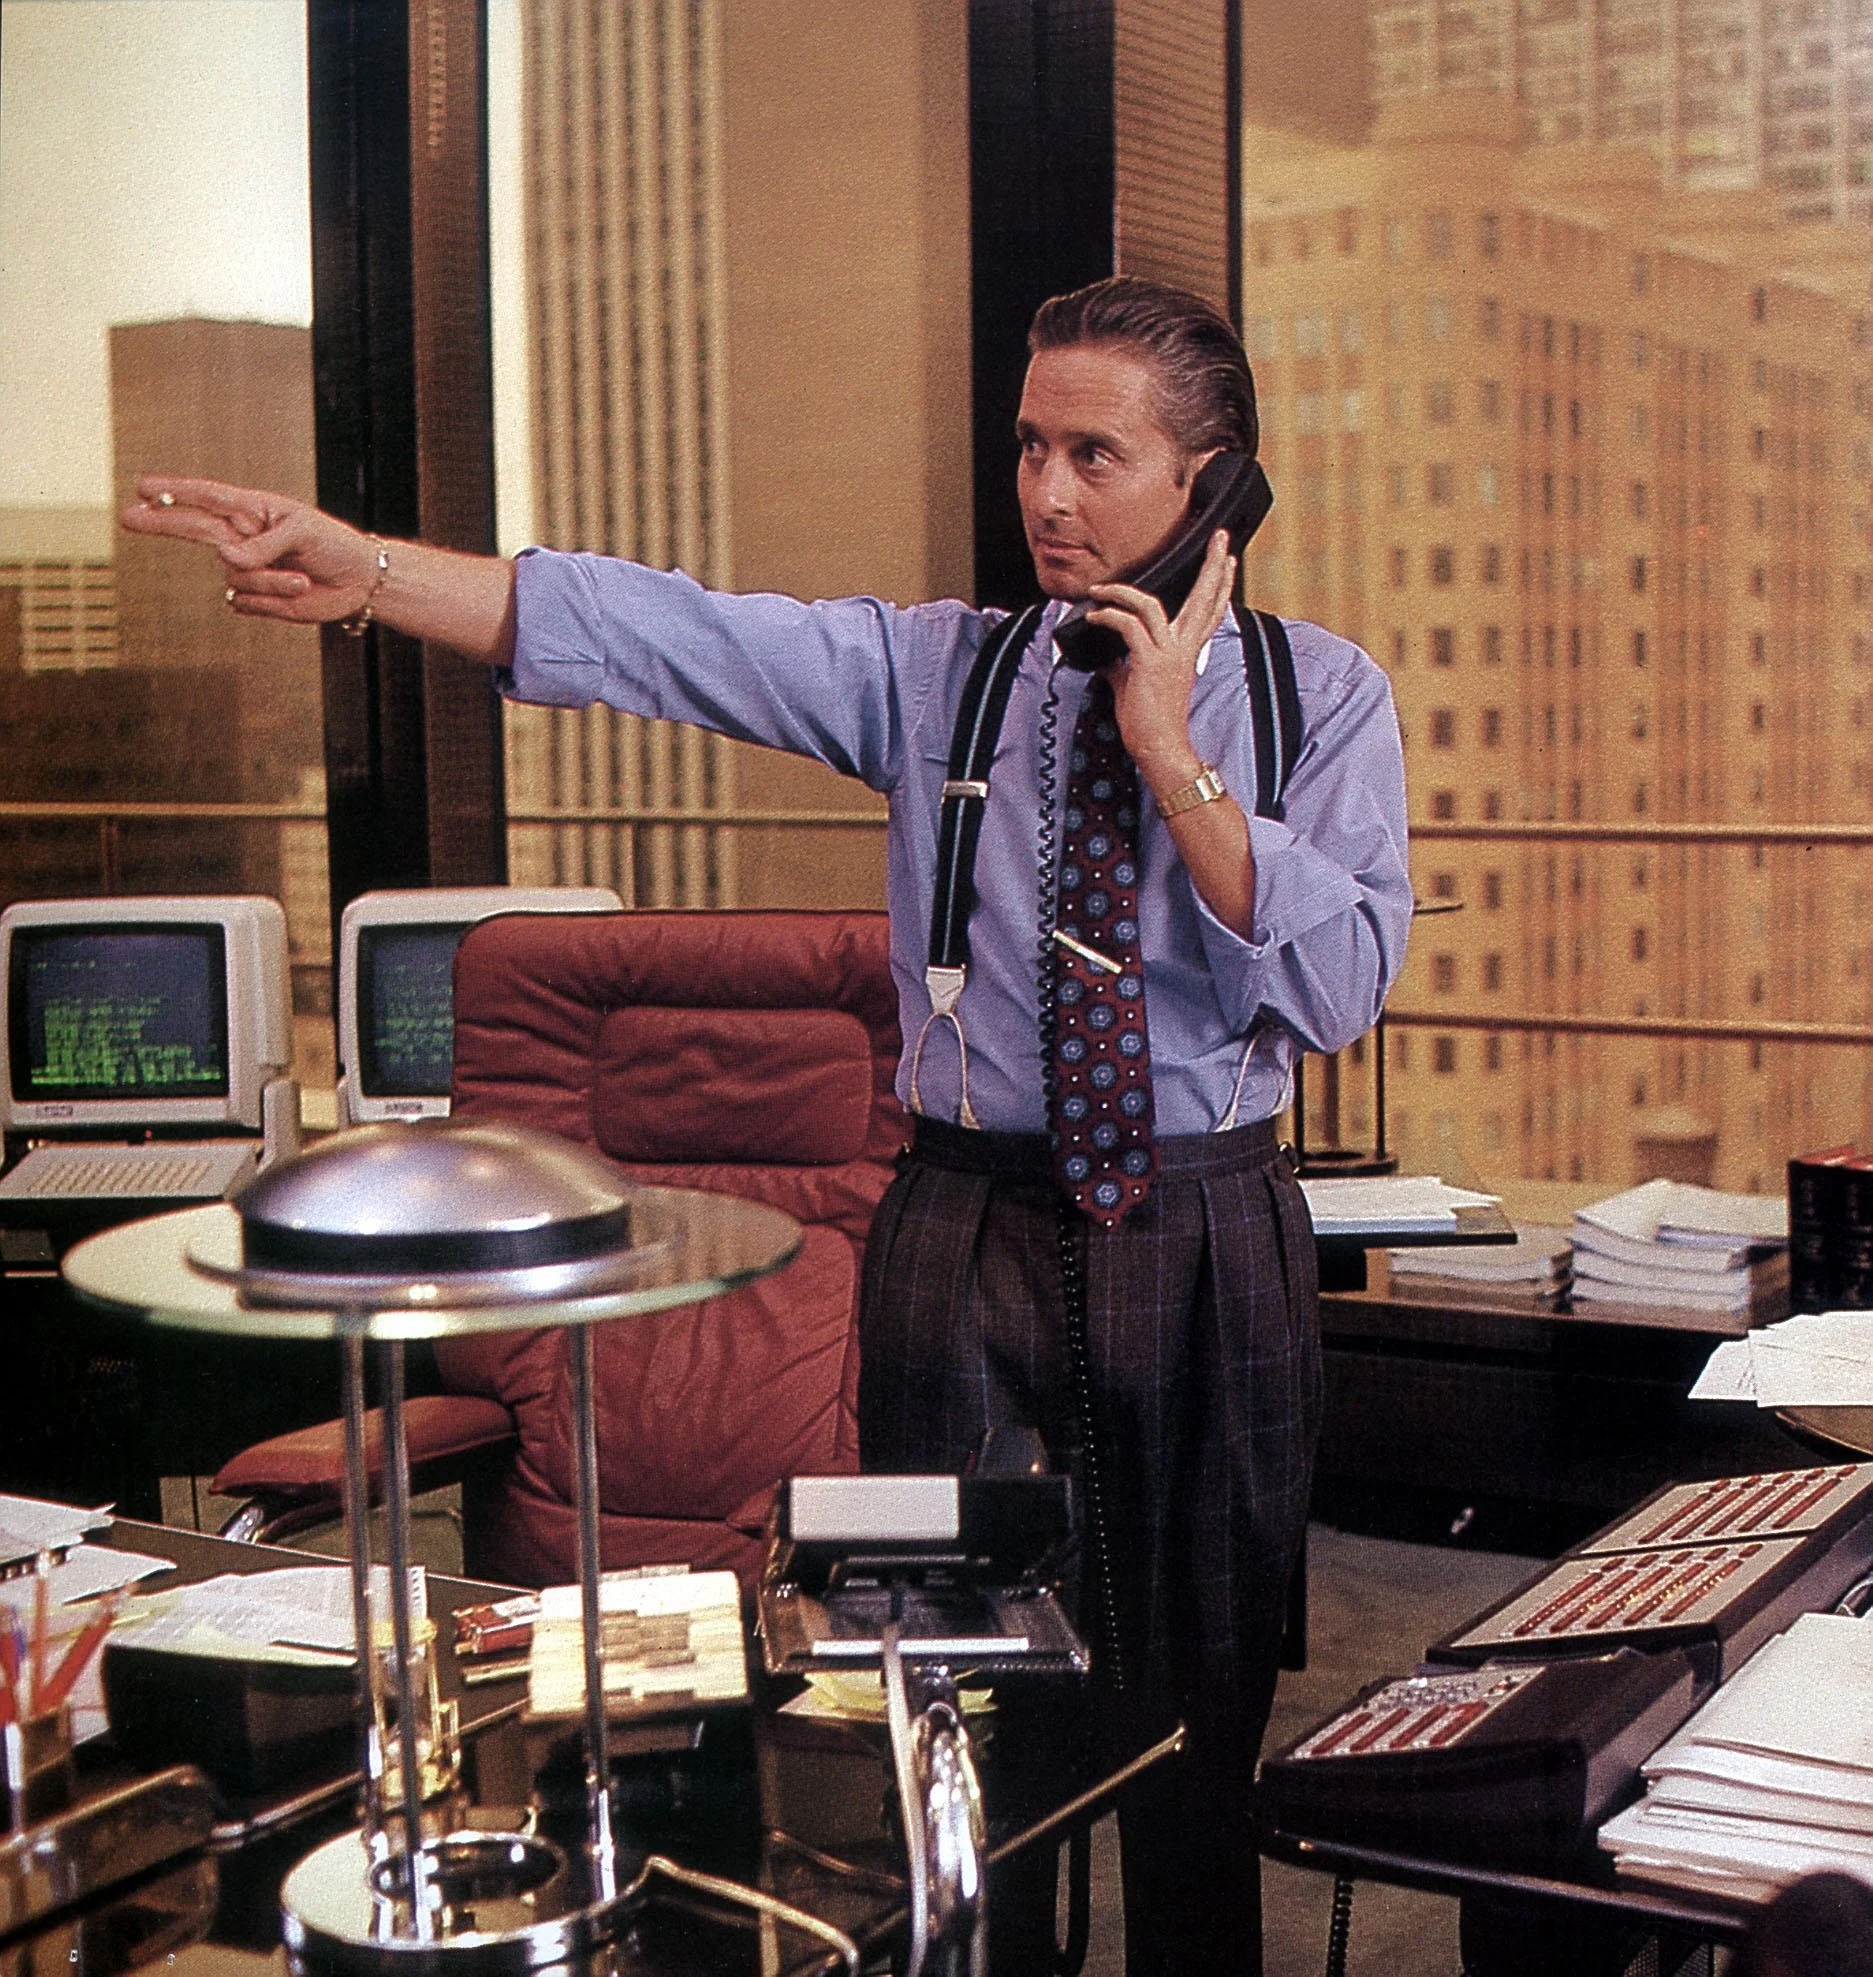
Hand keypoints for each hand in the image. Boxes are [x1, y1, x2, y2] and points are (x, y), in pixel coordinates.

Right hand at [120, 477, 380, 623]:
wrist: (358, 582)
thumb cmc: (333, 545)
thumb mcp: (304, 533)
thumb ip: (265, 544)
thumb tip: (225, 558)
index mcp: (252, 511)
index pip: (207, 498)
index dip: (175, 493)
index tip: (143, 488)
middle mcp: (242, 538)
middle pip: (191, 529)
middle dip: (160, 522)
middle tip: (127, 516)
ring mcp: (245, 569)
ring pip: (234, 577)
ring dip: (270, 580)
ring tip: (303, 578)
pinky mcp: (255, 598)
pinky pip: (246, 602)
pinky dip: (273, 600)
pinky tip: (297, 592)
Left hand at [1081, 528, 1236, 794]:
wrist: (1160, 748)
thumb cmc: (1149, 723)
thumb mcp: (1135, 686)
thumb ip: (1124, 667)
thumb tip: (1107, 659)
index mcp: (1187, 652)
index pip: (1209, 610)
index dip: (1219, 584)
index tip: (1226, 559)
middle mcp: (1185, 649)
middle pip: (1204, 598)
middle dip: (1212, 565)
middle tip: (1220, 536)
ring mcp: (1170, 655)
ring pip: (1153, 606)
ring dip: (1124, 591)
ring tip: (1102, 588)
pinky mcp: (1151, 664)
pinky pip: (1129, 627)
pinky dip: (1109, 616)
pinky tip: (1095, 616)